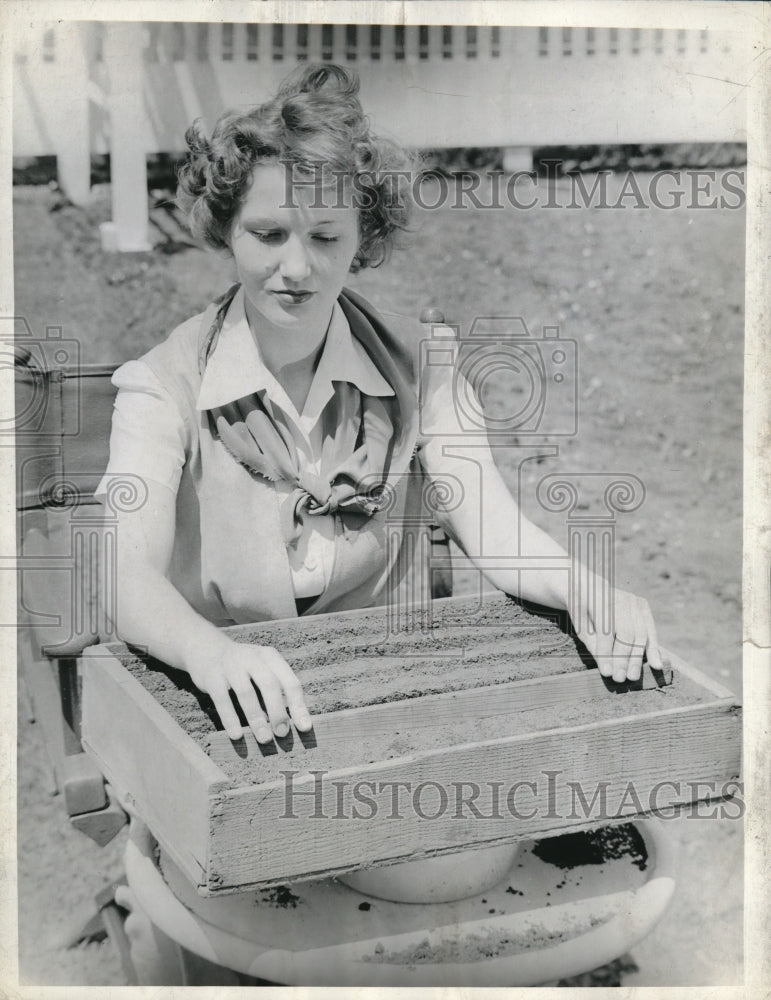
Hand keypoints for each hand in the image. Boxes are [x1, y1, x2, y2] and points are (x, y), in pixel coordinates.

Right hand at [186, 640, 311, 742]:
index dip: (298, 705)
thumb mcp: (260, 670)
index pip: (289, 681)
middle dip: (278, 711)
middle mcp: (252, 657)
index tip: (305, 728)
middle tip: (283, 734)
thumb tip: (288, 725)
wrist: (204, 648)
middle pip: (269, 684)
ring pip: (246, 692)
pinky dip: (230, 718)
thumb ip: (273, 692)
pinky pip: (222, 699)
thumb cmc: (242, 668)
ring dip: (256, 718)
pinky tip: (237, 735)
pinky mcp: (212, 676)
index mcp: (270, 657)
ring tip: (264, 739)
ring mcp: (231, 665)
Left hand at [571, 581, 663, 682]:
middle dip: (623, 658)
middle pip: (626, 634)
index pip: (605, 631)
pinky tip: (656, 665)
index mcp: (598, 600)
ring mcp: (633, 600)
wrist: (589, 585)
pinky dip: (653, 648)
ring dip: (637, 658)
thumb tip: (607, 670)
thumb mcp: (580, 626)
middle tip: (620, 678)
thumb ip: (593, 645)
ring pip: (640, 633)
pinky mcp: (642, 605)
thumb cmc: (582, 611)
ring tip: (633, 676)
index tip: (607, 673)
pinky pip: (649, 629)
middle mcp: (619, 597)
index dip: (606, 653)